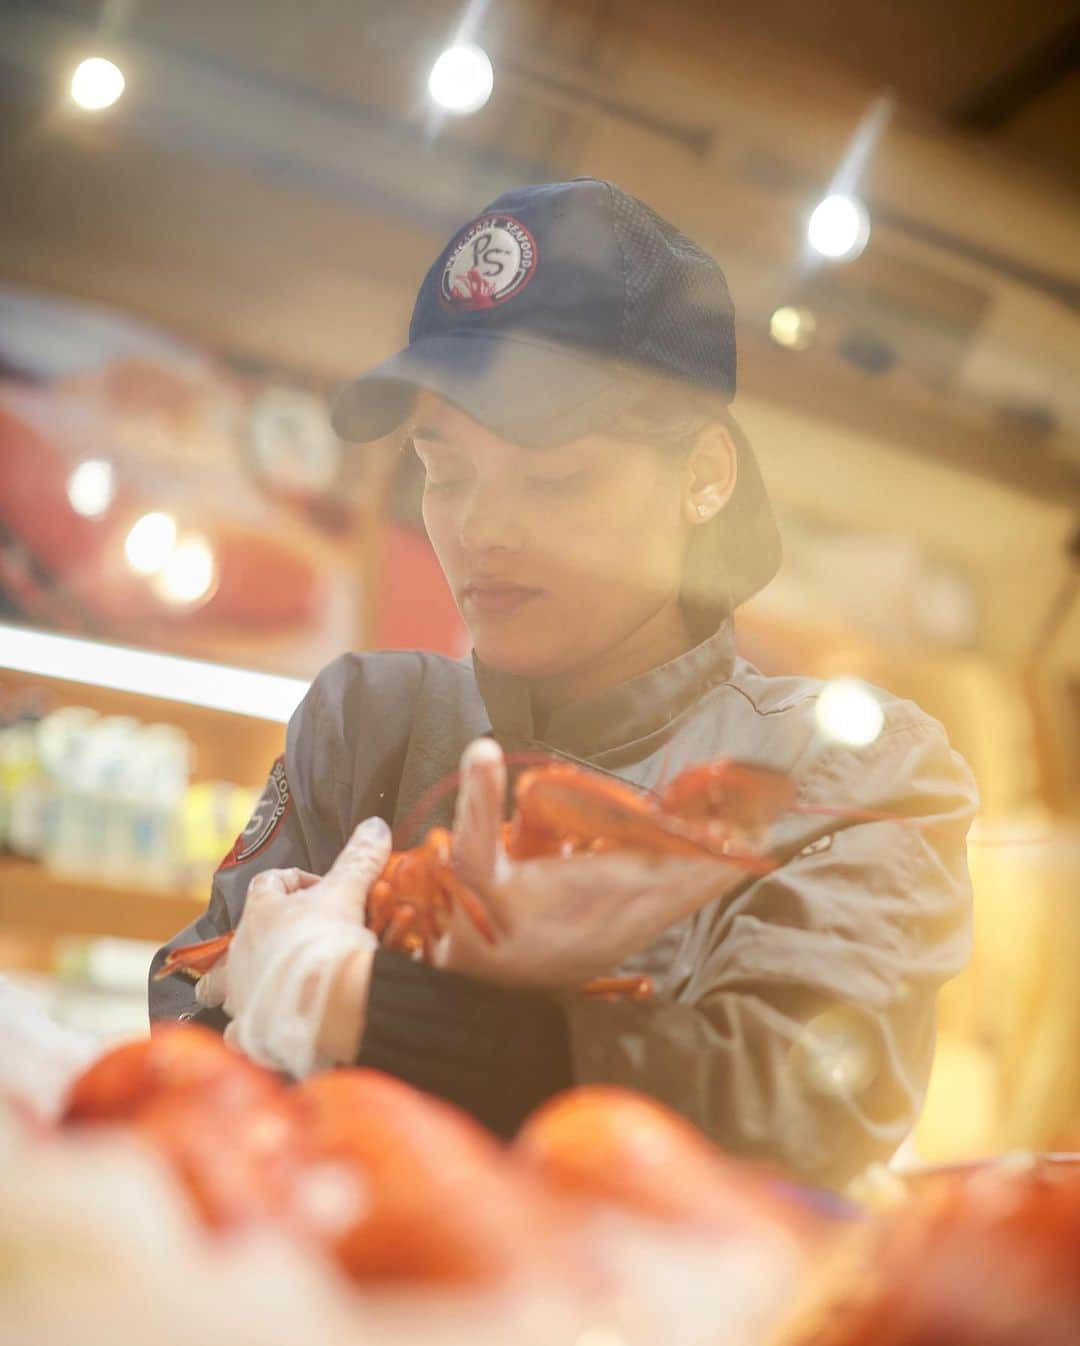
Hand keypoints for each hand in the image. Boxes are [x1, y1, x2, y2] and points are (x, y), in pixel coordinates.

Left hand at [196, 817, 391, 1076]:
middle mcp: (242, 951)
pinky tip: (260, 1034)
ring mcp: (242, 992)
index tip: (325, 889)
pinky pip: (238, 1032)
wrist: (325, 1000)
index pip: (269, 883)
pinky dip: (247, 1032)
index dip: (297, 882)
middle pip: (235, 940)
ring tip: (269, 988)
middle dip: (255, 940)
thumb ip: (360, 859)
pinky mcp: (249, 1029)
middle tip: (285, 942)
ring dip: (246, 984)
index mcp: (262, 912)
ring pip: (227, 987)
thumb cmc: (329, 940)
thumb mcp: (349, 892)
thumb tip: (375, 824)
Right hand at [438, 739, 749, 991]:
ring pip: (699, 889)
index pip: (676, 857)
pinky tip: (721, 852)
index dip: (714, 830)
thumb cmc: (482, 920)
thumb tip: (482, 748)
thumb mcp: (472, 863)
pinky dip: (707, 874)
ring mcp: (637, 926)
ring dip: (726, 855)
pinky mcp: (635, 934)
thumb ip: (479, 807)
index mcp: (602, 888)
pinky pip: (684, 900)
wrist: (486, 984)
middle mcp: (631, 911)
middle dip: (735, 834)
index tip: (744, 800)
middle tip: (767, 795)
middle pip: (702, 872)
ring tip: (756, 816)